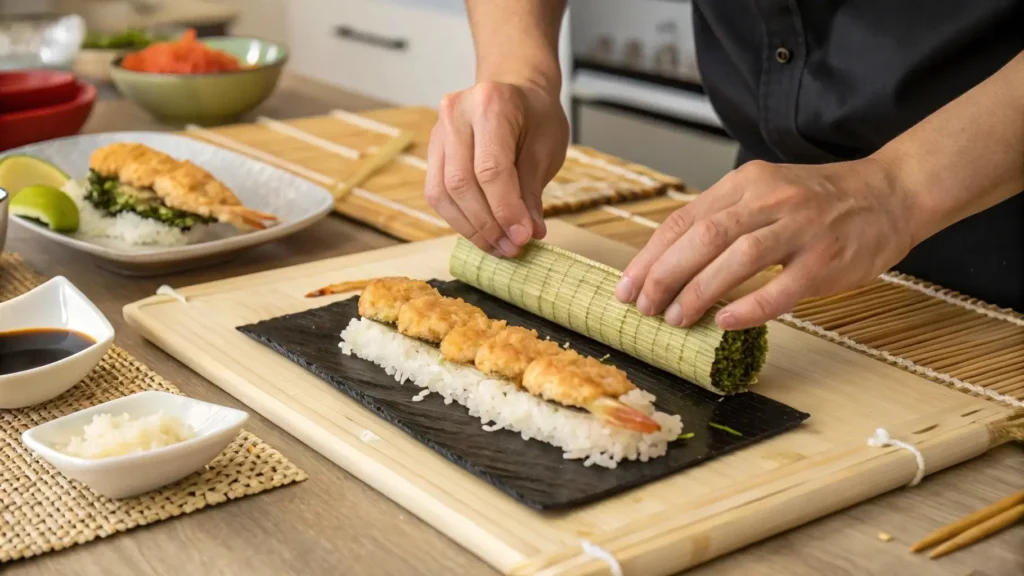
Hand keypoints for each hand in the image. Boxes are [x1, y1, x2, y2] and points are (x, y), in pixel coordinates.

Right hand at [425, 81, 568, 256]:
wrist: (514, 91)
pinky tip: (483, 233)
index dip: (505, 209)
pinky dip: (460, 219)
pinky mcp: (432, 151)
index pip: (491, 168)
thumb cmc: (535, 117)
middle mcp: (456, 114)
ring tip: (499, 246)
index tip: (523, 237)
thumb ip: (532, 191)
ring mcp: (438, 132)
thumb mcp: (546, 148)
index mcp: (491, 103)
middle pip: (462, 183)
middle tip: (513, 248)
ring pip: (443, 193)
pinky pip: (437, 194)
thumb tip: (528, 234)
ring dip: (471, 228)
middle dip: (488, 224)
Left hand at [614, 158, 918, 329]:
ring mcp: (801, 227)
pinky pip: (782, 286)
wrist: (891, 193)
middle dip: (664, 275)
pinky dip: (750, 306)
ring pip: (738, 257)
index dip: (650, 257)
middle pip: (703, 235)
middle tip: (644, 307)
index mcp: (746, 183)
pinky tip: (726, 323)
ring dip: (699, 291)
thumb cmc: (819, 202)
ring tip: (676, 319)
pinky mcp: (828, 258)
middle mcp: (770, 199)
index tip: (627, 288)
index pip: (684, 220)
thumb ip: (723, 220)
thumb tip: (668, 265)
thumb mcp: (765, 194)